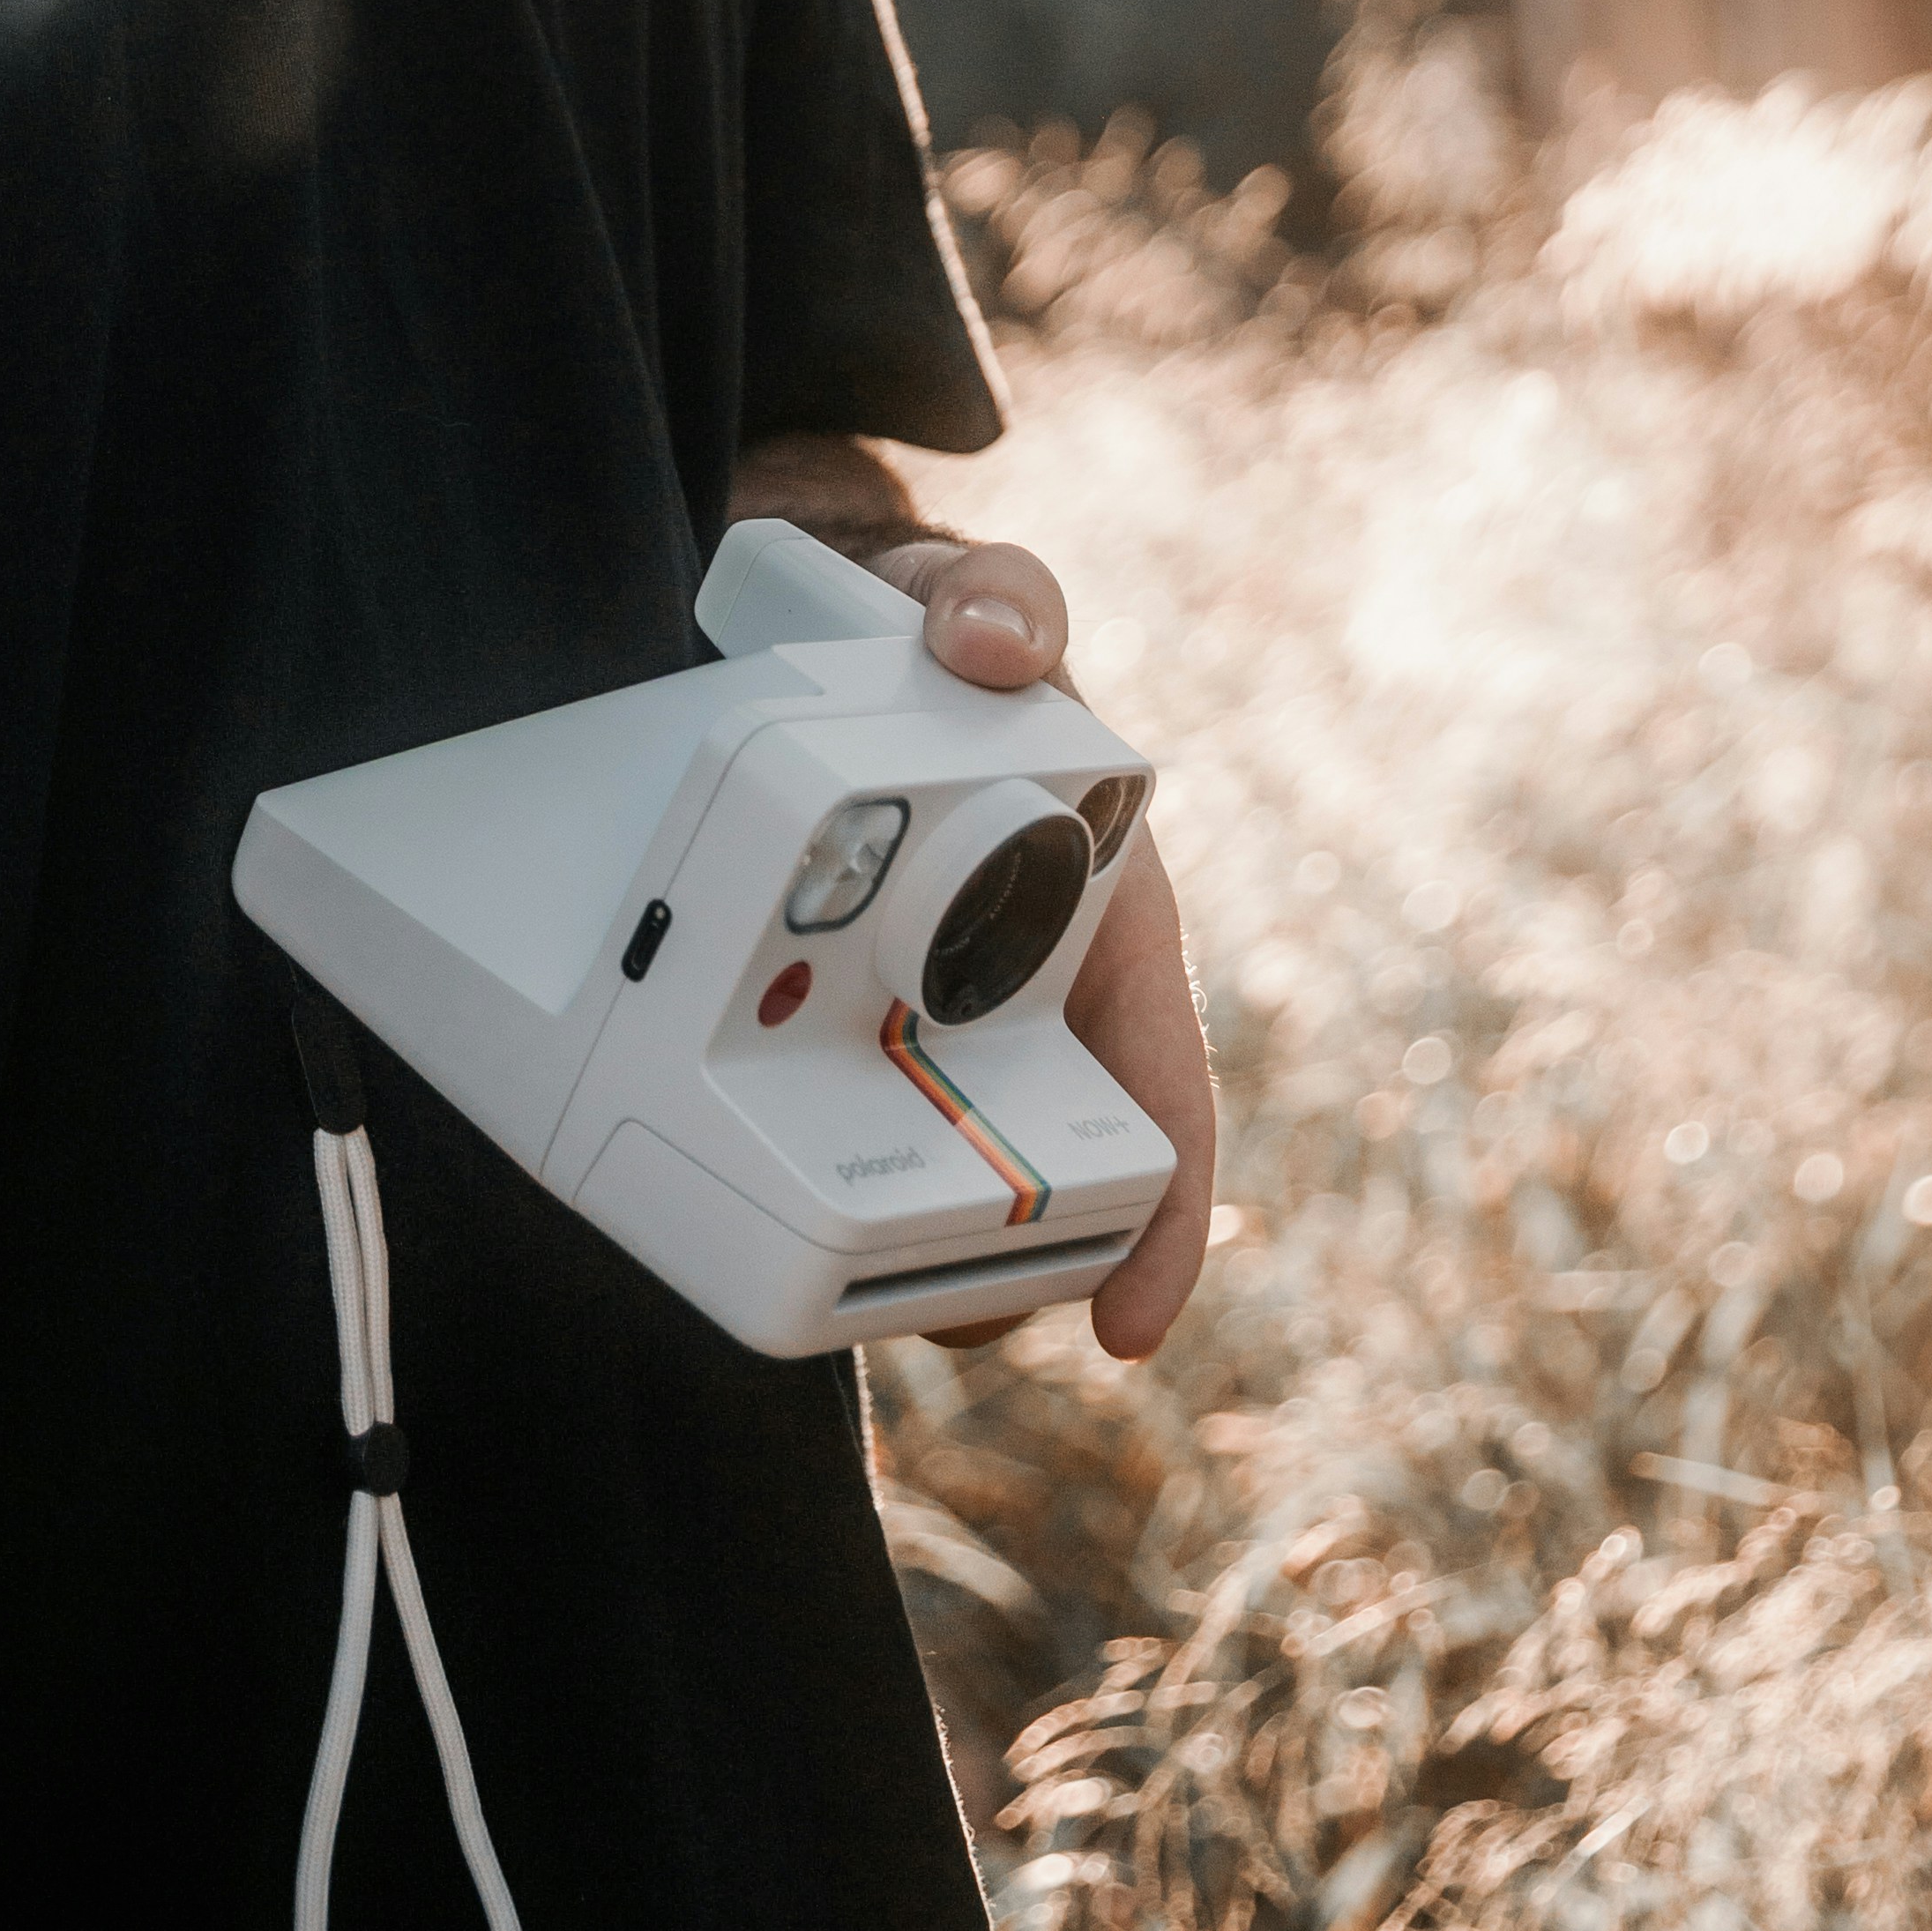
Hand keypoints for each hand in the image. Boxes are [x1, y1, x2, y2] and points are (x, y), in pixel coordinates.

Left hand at [723, 454, 1220, 1366]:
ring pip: (945, 1175)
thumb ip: (1002, 602)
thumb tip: (993, 645)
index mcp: (1102, 919)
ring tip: (856, 1294)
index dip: (1162, 1225)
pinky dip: (825, 1178)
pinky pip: (839, 1123)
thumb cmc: (941, 636)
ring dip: (920, 1251)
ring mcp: (938, 1015)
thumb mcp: (977, 606)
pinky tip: (767, 1210)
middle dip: (1014, 1268)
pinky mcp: (842, 1016)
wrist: (837, 630)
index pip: (1163, 1100)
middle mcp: (1034, 989)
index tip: (1130, 1328)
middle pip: (1049, 1178)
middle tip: (953, 1324)